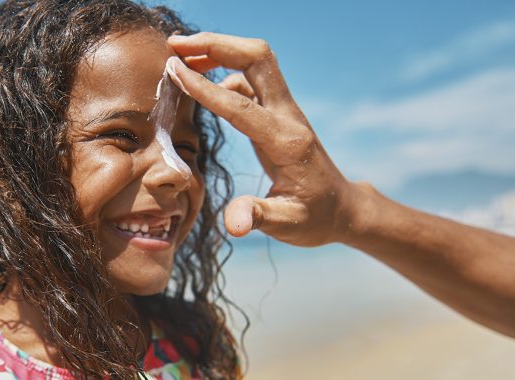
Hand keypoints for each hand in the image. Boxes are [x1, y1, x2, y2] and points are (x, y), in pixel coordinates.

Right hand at [168, 32, 359, 246]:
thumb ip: (257, 218)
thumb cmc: (313, 218)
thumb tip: (233, 224)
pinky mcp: (276, 112)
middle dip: (216, 44)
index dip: (205, 87)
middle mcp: (288, 117)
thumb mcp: (287, 225)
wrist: (341, 208)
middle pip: (257, 58)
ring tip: (179, 57)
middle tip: (174, 45)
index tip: (173, 70)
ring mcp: (284, 110)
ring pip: (255, 60)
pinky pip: (249, 79)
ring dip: (218, 50)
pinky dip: (222, 70)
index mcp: (287, 142)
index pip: (242, 106)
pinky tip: (199, 81)